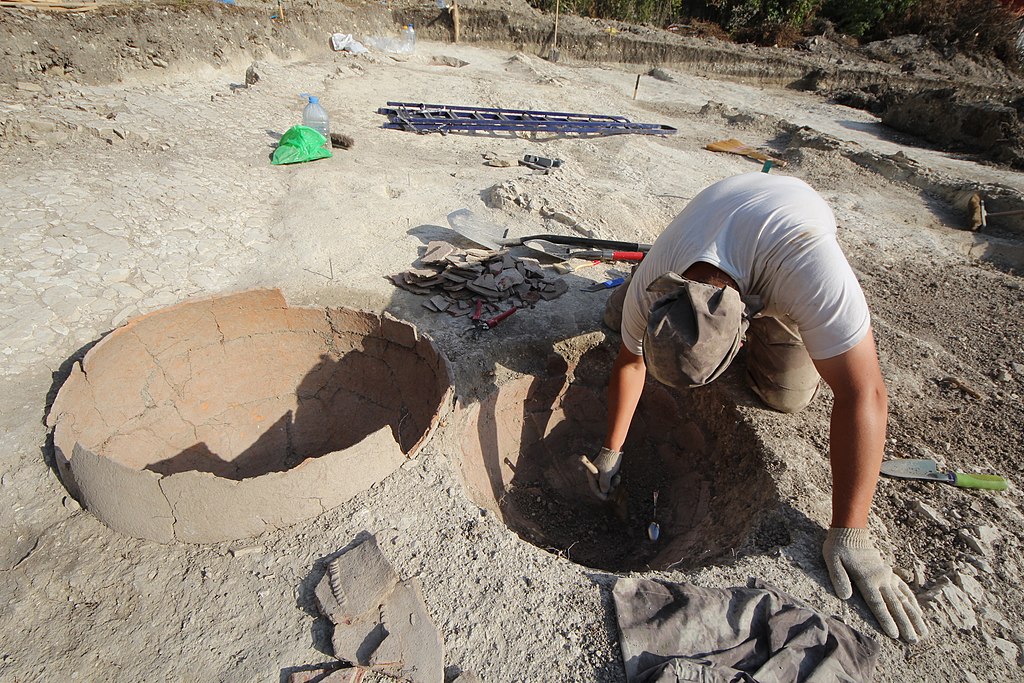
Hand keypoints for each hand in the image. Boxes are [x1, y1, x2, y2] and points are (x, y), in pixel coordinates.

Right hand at [580, 447, 621, 499]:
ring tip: (617, 477)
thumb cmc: (609, 460)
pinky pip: (610, 479)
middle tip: (614, 487)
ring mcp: (601, 472)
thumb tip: (604, 491)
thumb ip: (604, 484)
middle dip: (608, 488)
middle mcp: (595, 474)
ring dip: (613, 483)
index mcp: (591, 474)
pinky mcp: (607, 471)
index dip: (600, 494)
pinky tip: (617, 475)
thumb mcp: (606, 473)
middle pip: (601, 487)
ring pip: (607, 484)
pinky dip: (614, 479)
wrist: (615, 449)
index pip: (594, 488)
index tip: (606, 498)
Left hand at [823, 527, 928, 641]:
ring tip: (923, 632)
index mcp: (867, 579)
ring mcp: (887, 576)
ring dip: (914, 616)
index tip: (896, 635)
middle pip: (895, 605)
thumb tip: (845, 597)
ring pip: (903, 599)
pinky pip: (904, 588)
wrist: (851, 532)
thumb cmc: (838, 548)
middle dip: (906, 624)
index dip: (886, 620)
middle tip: (915, 641)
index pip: (877, 603)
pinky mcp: (889, 573)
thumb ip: (839, 578)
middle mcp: (881, 579)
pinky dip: (912, 601)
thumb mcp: (832, 561)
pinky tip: (919, 612)